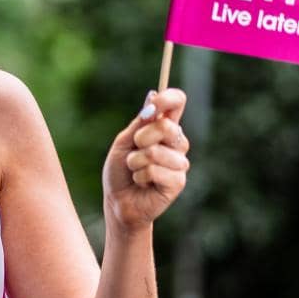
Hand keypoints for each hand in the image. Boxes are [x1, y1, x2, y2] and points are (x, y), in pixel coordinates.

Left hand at [102, 87, 189, 230]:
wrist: (118, 202)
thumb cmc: (120, 171)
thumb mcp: (124, 143)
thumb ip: (139, 123)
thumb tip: (153, 95)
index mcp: (165, 128)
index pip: (177, 102)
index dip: (169, 98)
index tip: (155, 102)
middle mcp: (177, 143)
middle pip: (166, 126)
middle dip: (141, 139)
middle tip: (134, 151)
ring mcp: (180, 162)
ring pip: (155, 152)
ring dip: (136, 162)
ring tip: (136, 171)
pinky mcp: (178, 182)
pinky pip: (155, 171)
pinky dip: (141, 177)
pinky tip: (143, 184)